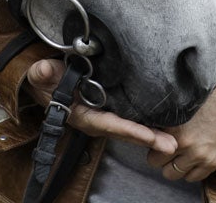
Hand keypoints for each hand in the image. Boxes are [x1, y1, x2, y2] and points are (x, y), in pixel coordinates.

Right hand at [25, 59, 177, 153]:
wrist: (47, 80)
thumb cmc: (46, 78)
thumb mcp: (41, 74)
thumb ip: (42, 73)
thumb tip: (44, 70)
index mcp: (81, 115)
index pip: (107, 123)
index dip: (127, 130)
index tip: (148, 136)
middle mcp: (95, 120)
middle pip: (124, 131)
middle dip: (147, 139)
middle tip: (171, 145)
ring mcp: (104, 115)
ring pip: (130, 128)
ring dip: (151, 135)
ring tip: (173, 142)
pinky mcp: (111, 109)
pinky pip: (131, 119)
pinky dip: (147, 124)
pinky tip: (166, 125)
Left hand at [146, 81, 215, 182]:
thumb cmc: (206, 101)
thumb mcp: (181, 102)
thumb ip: (164, 112)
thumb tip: (145, 115)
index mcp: (173, 124)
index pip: (148, 142)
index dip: (151, 139)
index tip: (156, 136)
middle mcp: (183, 142)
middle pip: (155, 162)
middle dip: (160, 154)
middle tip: (167, 145)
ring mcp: (197, 155)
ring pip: (171, 174)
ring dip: (173, 165)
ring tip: (180, 153)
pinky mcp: (210, 163)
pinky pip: (191, 178)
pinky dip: (189, 171)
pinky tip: (193, 158)